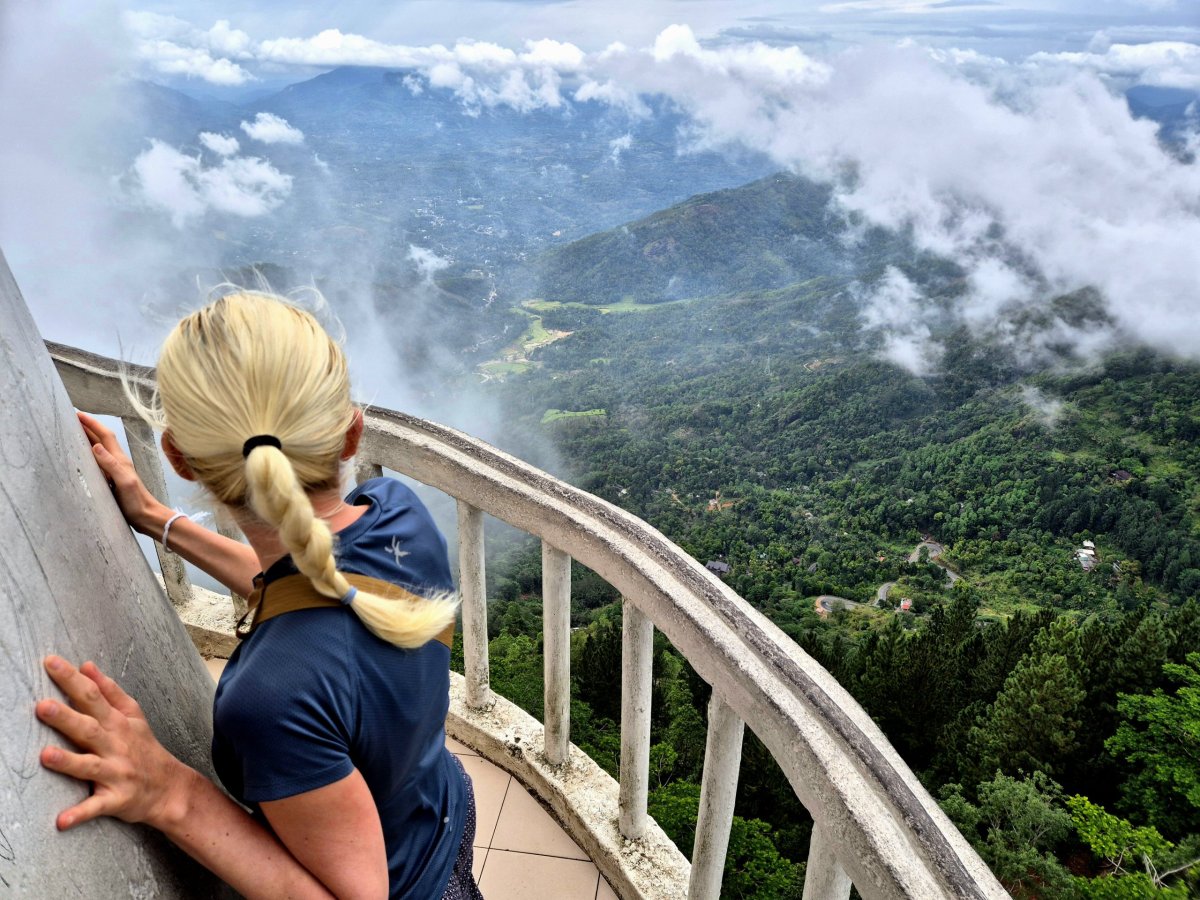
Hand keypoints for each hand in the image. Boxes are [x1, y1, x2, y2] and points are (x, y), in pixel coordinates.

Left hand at [37, 656, 189, 830]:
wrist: (169, 787)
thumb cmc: (144, 749)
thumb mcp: (132, 715)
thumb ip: (108, 691)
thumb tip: (86, 666)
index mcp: (118, 723)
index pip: (92, 696)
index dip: (72, 679)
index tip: (50, 662)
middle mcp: (116, 745)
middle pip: (89, 728)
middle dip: (66, 718)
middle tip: (42, 706)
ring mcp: (116, 773)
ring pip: (90, 766)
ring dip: (69, 762)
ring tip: (46, 755)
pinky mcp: (116, 799)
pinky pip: (96, 807)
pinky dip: (80, 814)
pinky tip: (61, 821)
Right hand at [78, 412, 165, 533]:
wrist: (147, 516)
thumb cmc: (136, 501)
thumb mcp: (124, 482)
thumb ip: (112, 464)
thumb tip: (96, 446)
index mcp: (119, 460)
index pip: (104, 436)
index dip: (92, 424)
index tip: (77, 414)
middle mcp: (117, 462)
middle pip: (101, 439)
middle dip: (87, 427)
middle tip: (70, 419)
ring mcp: (114, 470)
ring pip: (99, 449)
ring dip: (87, 438)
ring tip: (72, 432)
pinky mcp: (112, 479)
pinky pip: (97, 461)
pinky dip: (88, 454)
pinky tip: (81, 457)